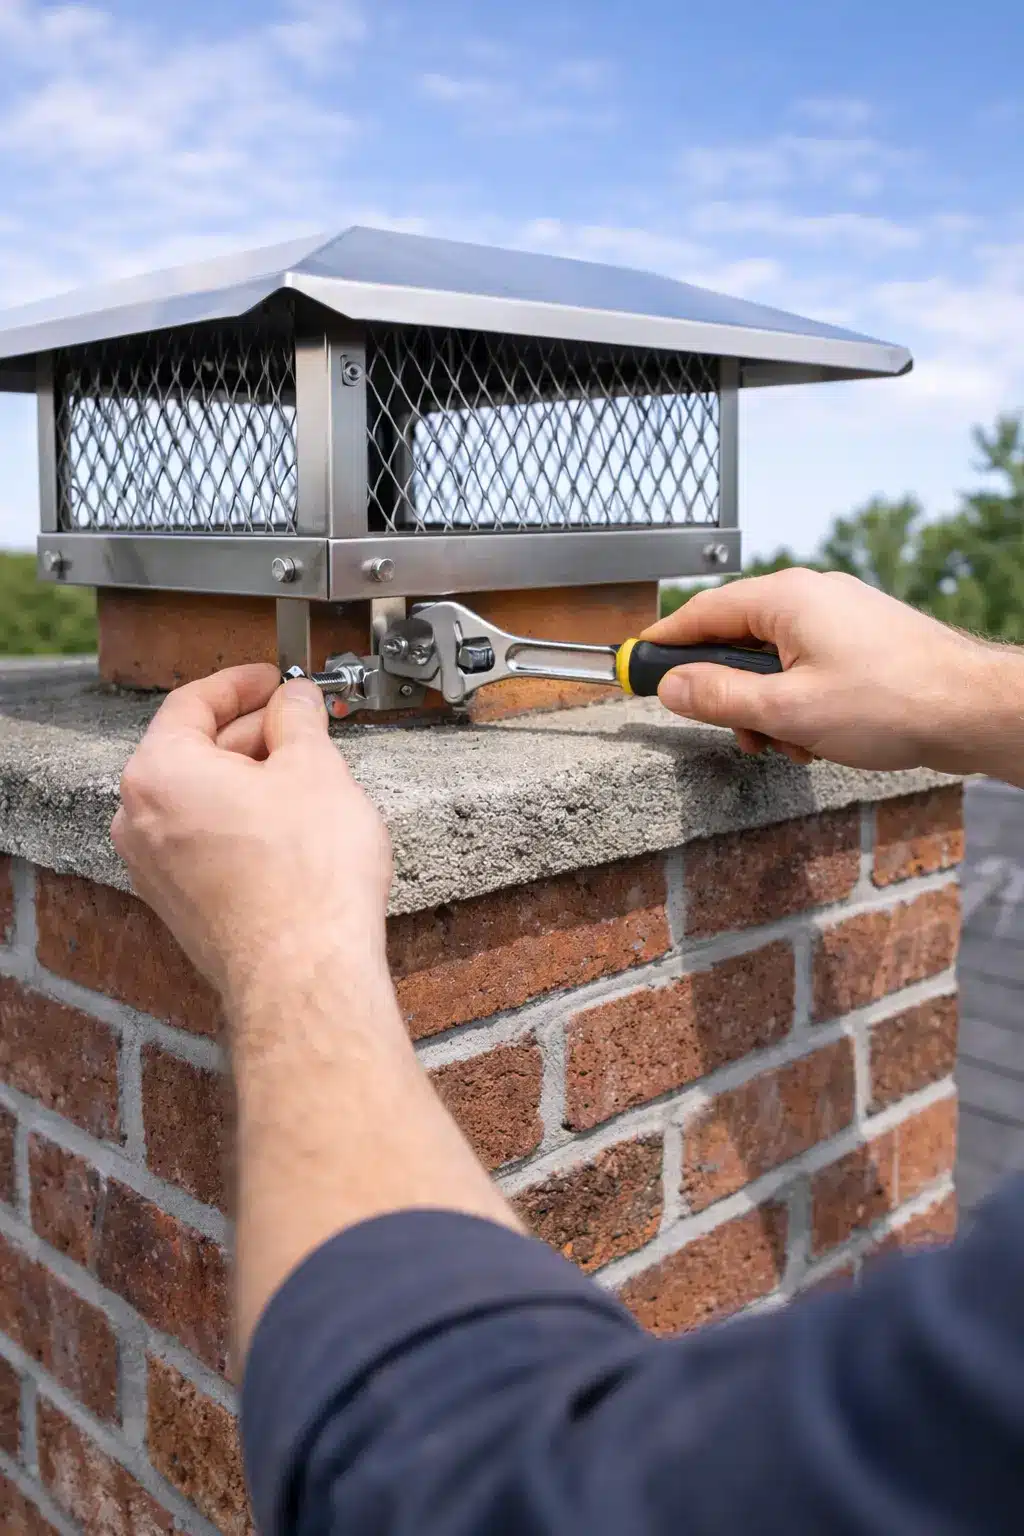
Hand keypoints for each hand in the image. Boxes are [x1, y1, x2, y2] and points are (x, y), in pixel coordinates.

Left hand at [111, 666, 391, 1012]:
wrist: (305, 974)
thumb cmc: (306, 879)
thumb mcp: (316, 769)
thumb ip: (299, 719)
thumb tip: (295, 700)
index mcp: (159, 773)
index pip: (193, 702)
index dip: (241, 683)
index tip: (271, 678)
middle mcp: (140, 820)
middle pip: (194, 751)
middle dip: (252, 733)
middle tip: (302, 724)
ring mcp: (155, 869)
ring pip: (202, 800)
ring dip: (252, 780)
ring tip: (309, 776)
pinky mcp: (181, 905)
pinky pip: (207, 841)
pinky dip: (243, 821)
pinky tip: (294, 827)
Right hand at [642, 568, 1018, 774]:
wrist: (972, 708)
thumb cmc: (891, 701)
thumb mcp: (787, 710)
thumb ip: (719, 697)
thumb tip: (671, 685)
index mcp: (785, 598)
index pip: (701, 613)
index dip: (664, 644)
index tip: (635, 666)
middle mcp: (809, 596)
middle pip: (737, 642)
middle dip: (733, 697)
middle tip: (743, 735)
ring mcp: (838, 617)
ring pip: (773, 663)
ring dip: (770, 710)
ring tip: (796, 744)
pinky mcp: (860, 641)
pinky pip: (806, 669)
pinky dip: (801, 705)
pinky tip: (822, 738)